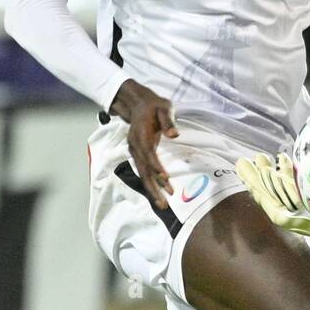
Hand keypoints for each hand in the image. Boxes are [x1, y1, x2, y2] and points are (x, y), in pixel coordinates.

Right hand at [109, 79, 179, 208]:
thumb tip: (175, 135)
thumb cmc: (155, 106)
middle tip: (164, 204)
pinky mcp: (138, 154)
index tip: (166, 178)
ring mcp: (135, 151)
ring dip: (152, 189)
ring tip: (163, 205)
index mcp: (141, 136)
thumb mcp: (164, 107)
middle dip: (153, 187)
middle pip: (144, 170)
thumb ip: (168, 121)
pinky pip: (144, 171)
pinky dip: (151, 183)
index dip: (156, 167)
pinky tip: (159, 193)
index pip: (149, 154)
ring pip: (143, 174)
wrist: (138, 104)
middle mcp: (135, 146)